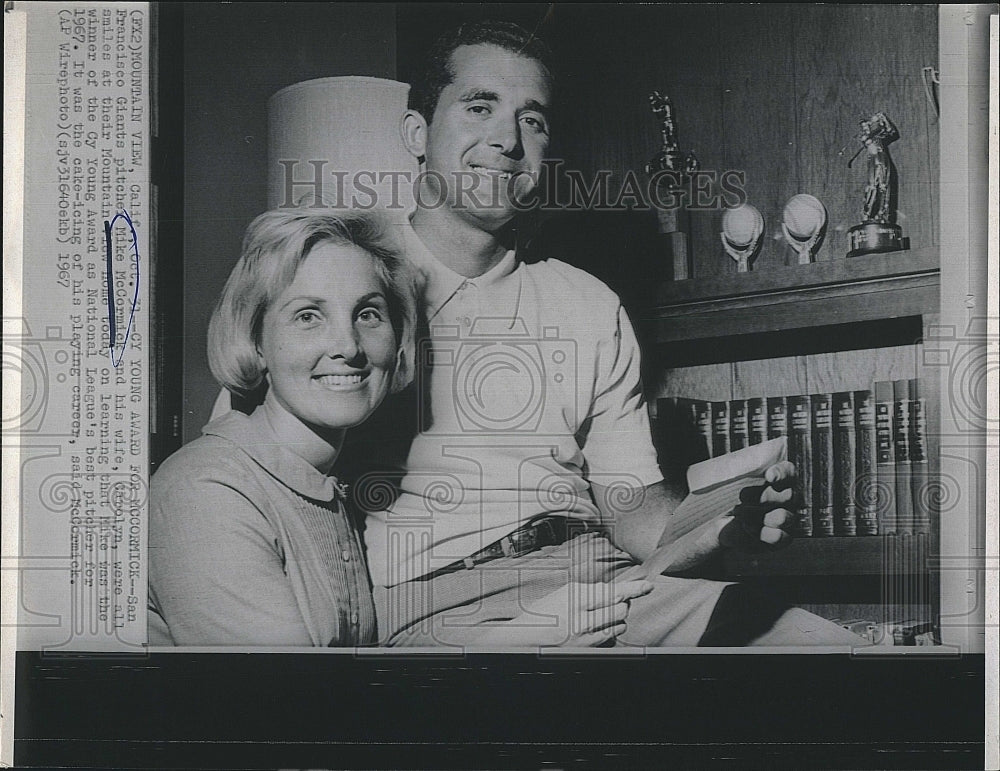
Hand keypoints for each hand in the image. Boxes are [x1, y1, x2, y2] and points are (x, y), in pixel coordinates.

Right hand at [472, 580, 652, 646]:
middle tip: (613, 601)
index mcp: (576, 596)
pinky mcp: (587, 648)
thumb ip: (588, 592)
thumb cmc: (542, 614)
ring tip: (601, 615)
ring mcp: (585, 634)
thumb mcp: (563, 594)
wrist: (524, 638)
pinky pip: (610, 638)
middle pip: (620, 608)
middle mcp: (582, 616)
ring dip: (616, 618)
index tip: (648, 585)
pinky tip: (598, 627)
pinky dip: (610, 631)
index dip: (635, 588)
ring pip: (618, 624)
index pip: (613, 591)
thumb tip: (614, 591)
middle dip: (622, 603)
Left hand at [717, 460, 796, 550]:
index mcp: (775, 479)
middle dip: (764, 496)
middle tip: (742, 496)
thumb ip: (737, 465)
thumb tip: (743, 457)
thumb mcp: (725, 477)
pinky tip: (747, 529)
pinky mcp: (781, 538)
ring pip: (785, 516)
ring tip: (741, 514)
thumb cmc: (722, 496)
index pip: (789, 471)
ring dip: (761, 516)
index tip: (768, 476)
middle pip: (789, 495)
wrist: (712, 523)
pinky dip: (764, 534)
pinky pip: (782, 537)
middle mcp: (785, 498)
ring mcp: (785, 518)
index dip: (782, 473)